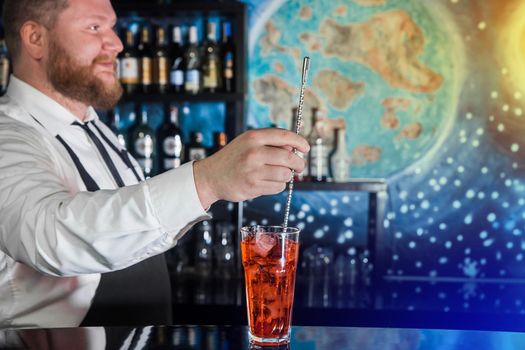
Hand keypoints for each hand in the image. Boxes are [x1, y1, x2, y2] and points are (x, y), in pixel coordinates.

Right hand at [193, 128, 309, 207]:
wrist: (211, 176)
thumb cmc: (234, 158)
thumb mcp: (248, 142)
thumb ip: (270, 143)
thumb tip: (295, 148)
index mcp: (253, 137)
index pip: (285, 136)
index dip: (300, 142)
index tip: (305, 148)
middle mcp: (254, 152)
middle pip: (289, 158)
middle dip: (299, 164)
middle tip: (300, 167)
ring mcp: (253, 170)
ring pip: (285, 174)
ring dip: (286, 177)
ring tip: (277, 175)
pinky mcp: (253, 186)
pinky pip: (278, 187)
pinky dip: (277, 186)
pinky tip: (267, 183)